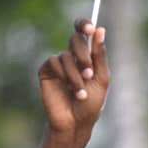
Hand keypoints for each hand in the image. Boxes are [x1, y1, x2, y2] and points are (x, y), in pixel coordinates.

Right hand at [38, 18, 109, 139]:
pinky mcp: (46, 70)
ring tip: (81, 92)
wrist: (76, 122)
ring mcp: (58, 63)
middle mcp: (72, 56)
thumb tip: (100, 30)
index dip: (84, 24)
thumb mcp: (101, 78)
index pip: (83, 32)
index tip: (90, 28)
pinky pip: (54, 61)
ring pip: (66, 55)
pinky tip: (68, 89)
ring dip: (76, 74)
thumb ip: (99, 55)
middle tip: (88, 72)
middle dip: (83, 54)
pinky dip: (64, 75)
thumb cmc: (91, 103)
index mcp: (87, 56)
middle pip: (75, 39)